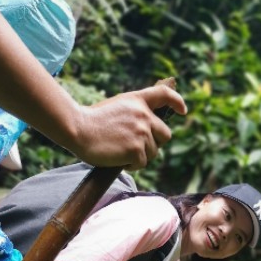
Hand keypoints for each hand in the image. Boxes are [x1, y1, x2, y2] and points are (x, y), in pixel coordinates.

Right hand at [70, 85, 186, 169]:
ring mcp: (142, 132)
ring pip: (154, 152)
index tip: (183, 110)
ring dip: (140, 155)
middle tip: (135, 146)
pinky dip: (132, 165)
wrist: (78, 129)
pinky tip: (117, 158)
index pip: (164, 95)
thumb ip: (135, 113)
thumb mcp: (117, 107)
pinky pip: (143, 163)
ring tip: (120, 150)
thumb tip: (149, 129)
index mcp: (137, 100)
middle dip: (154, 143)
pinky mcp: (137, 149)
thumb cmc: (92, 121)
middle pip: (165, 134)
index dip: (176, 101)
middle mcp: (144, 114)